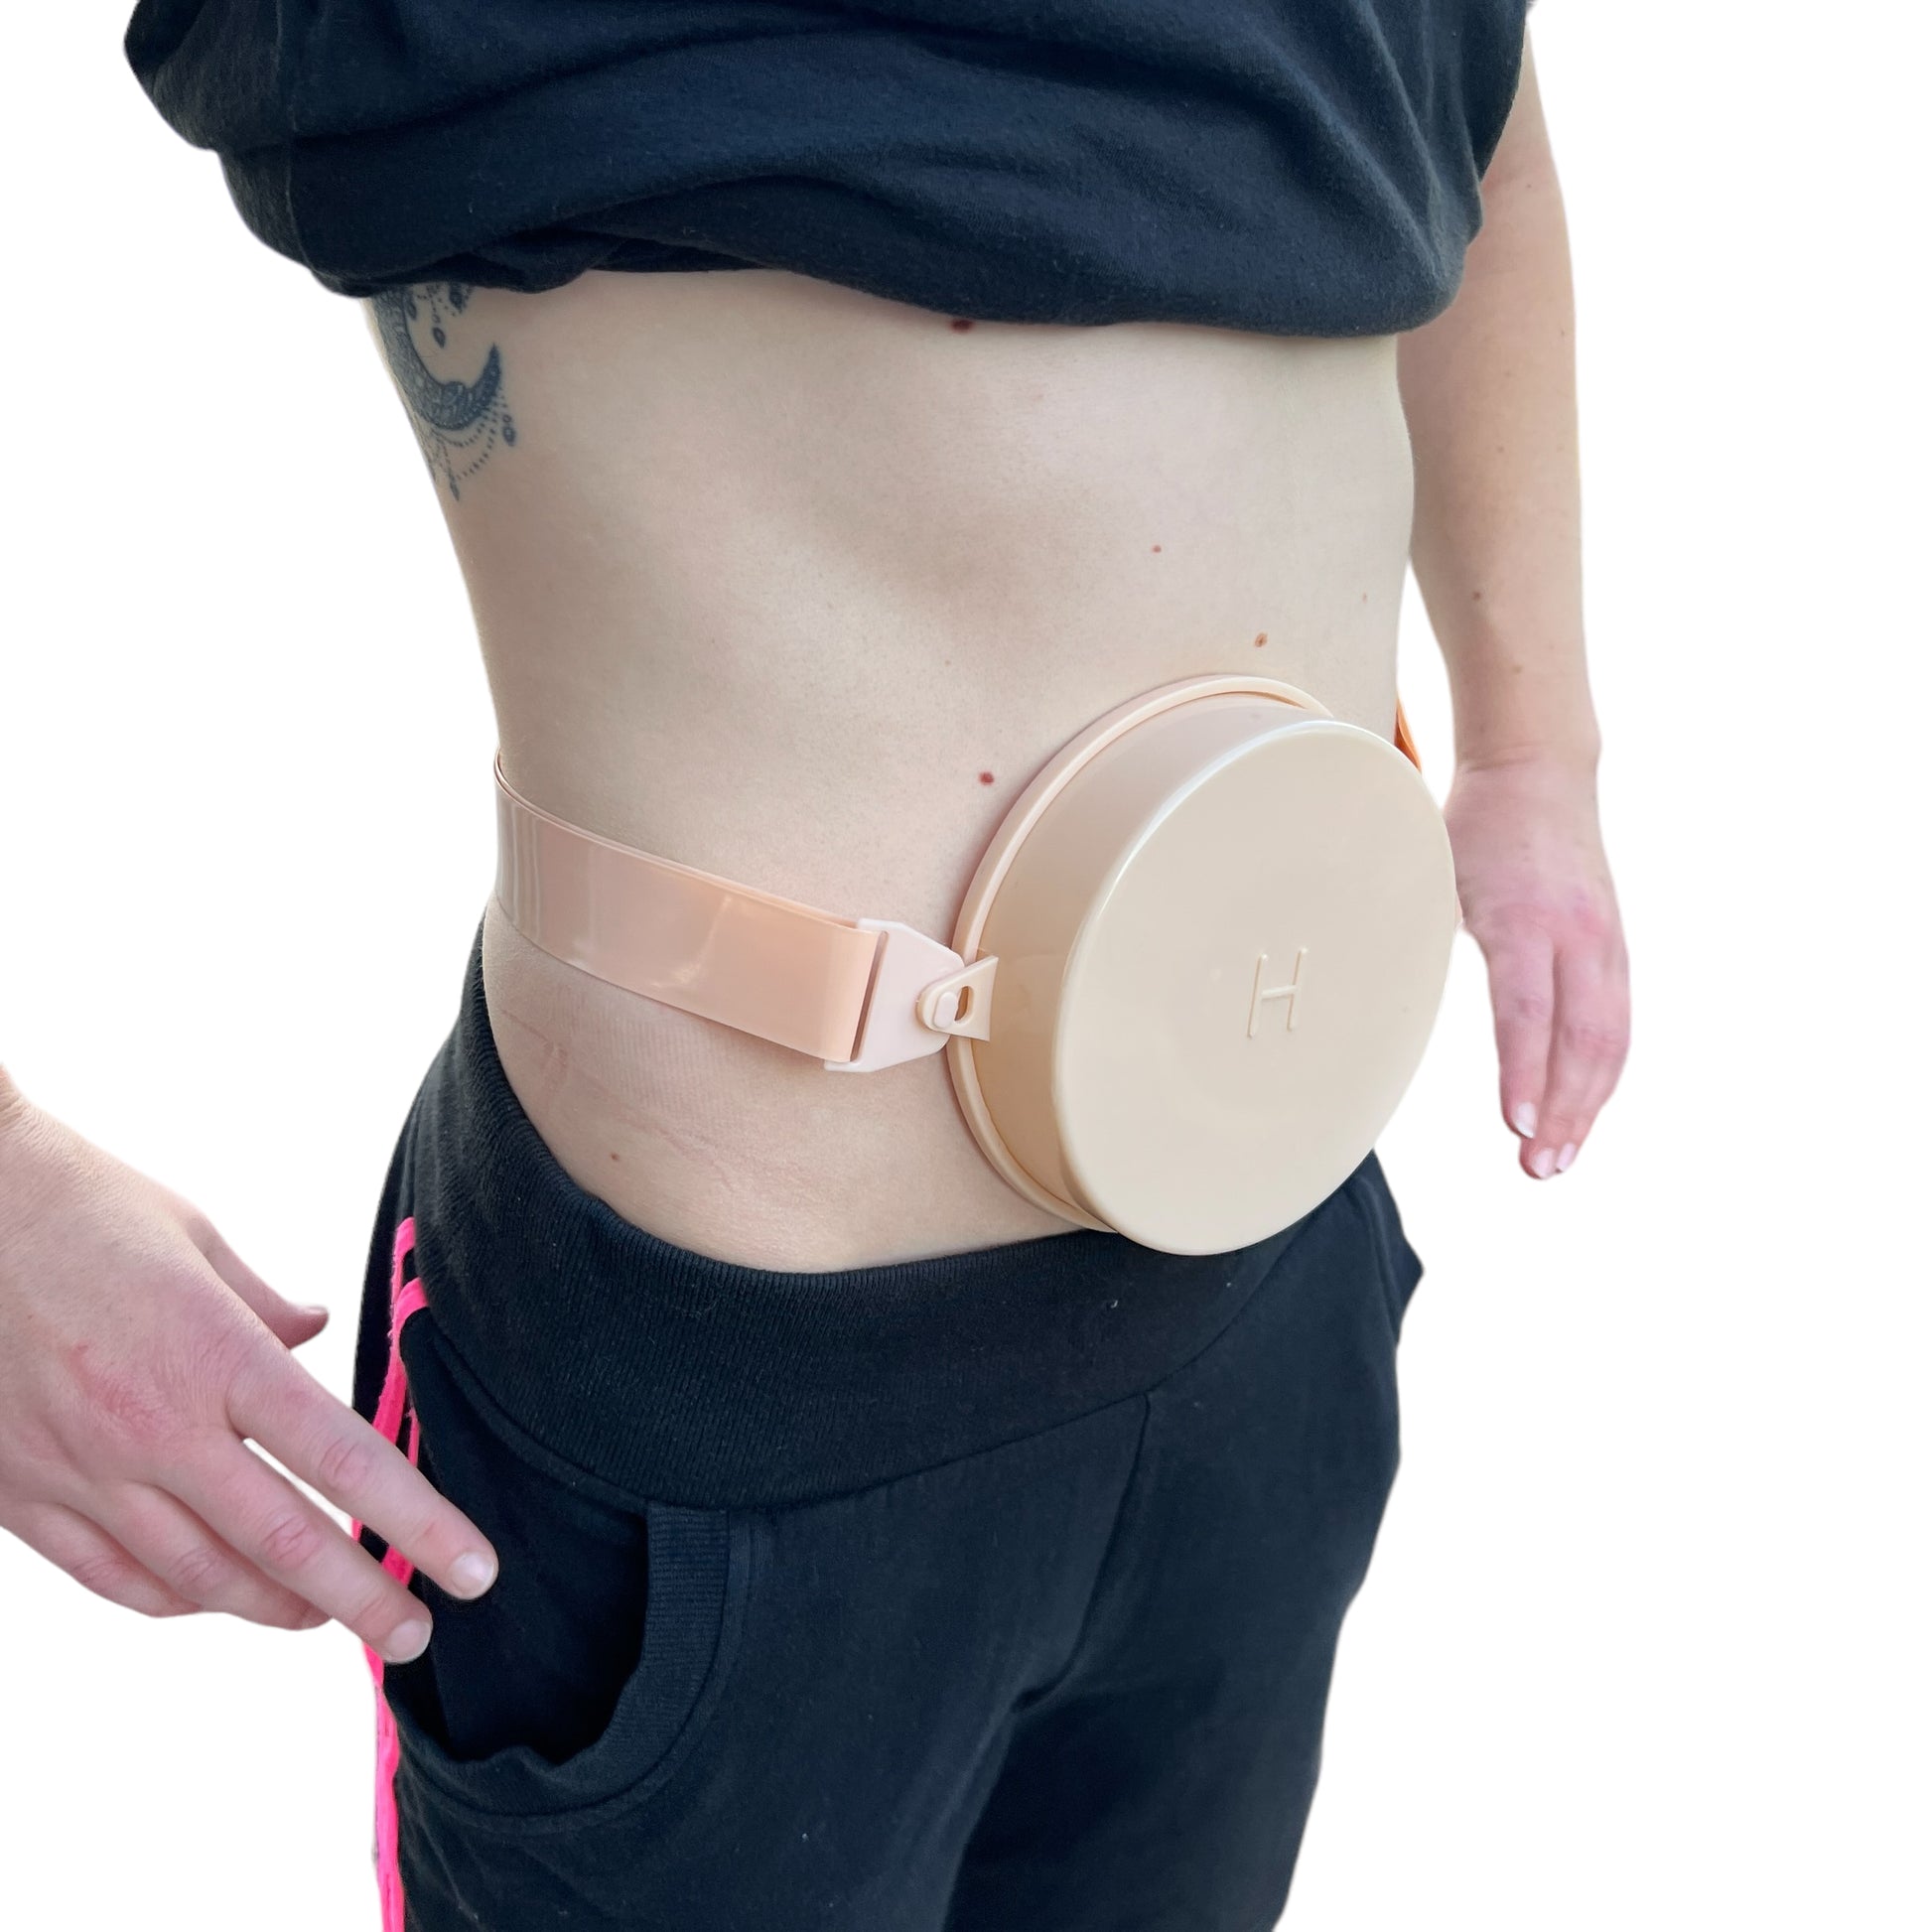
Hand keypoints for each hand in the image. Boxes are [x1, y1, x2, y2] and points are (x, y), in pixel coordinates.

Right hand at [0, 1084, 496, 1659]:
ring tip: (329, 1619)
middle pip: (283, 1541)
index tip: (474, 1569)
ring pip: (199, 1577)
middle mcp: (152, 1425)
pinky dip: (178, 1599)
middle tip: (416, 1635)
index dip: (416, 1522)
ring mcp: (81, 1469)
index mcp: (214, 1352)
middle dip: (362, 1600)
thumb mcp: (194, 1236)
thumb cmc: (79, 1205)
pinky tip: (217, 1599)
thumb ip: (262, 1305)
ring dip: (276, 1608)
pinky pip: (113, 1577)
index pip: (341, 1457)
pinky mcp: (19, 1495)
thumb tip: (313, 1331)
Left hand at [1442, 751, 1630, 1177]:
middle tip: (1535, 1169)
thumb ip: (1415, 931)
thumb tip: (1369, 990)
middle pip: (1582, 1040)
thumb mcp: (1435, 872)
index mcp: (1523, 916)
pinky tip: (1580, 1116)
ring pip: (1610, 1041)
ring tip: (1558, 1161)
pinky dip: (1602, 1077)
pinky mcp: (1616, 950)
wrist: (1541, 771)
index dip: (1526, 1073)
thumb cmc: (1476, 826)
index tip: (1518, 1127)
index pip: (1527, 1010)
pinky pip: (1618, 1025)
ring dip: (1588, 1108)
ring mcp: (1605, 943)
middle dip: (1563, 1113)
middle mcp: (1576, 934)